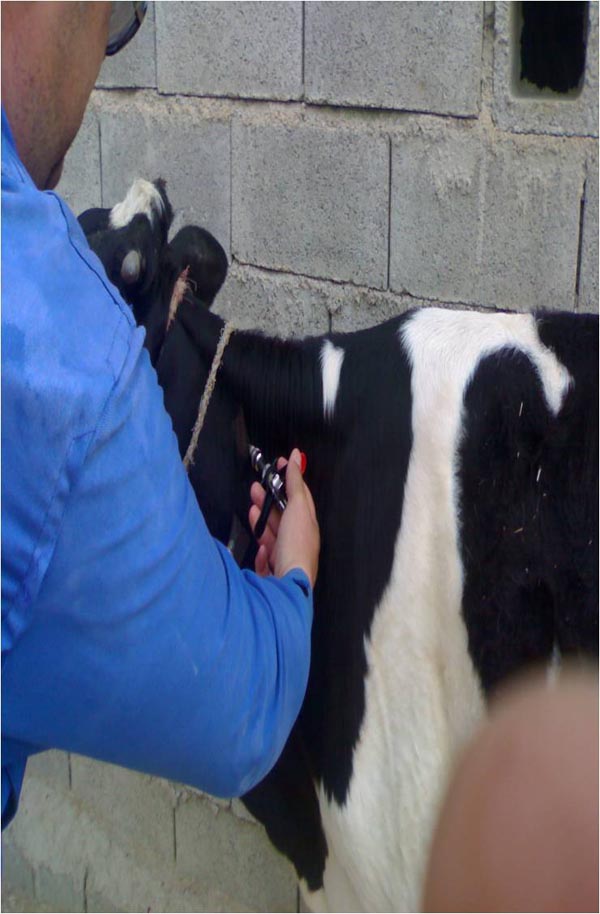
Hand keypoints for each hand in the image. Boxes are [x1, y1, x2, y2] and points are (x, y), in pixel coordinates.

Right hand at [249, 449, 319, 587]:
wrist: (288, 583)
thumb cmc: (296, 545)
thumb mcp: (298, 508)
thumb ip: (295, 484)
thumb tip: (298, 457)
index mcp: (309, 526)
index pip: (301, 497)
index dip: (291, 478)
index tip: (280, 463)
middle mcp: (300, 543)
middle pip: (284, 516)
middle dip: (270, 499)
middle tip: (256, 485)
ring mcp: (287, 559)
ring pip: (274, 535)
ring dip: (263, 519)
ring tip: (252, 506)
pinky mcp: (274, 574)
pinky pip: (268, 559)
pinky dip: (264, 549)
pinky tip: (262, 547)